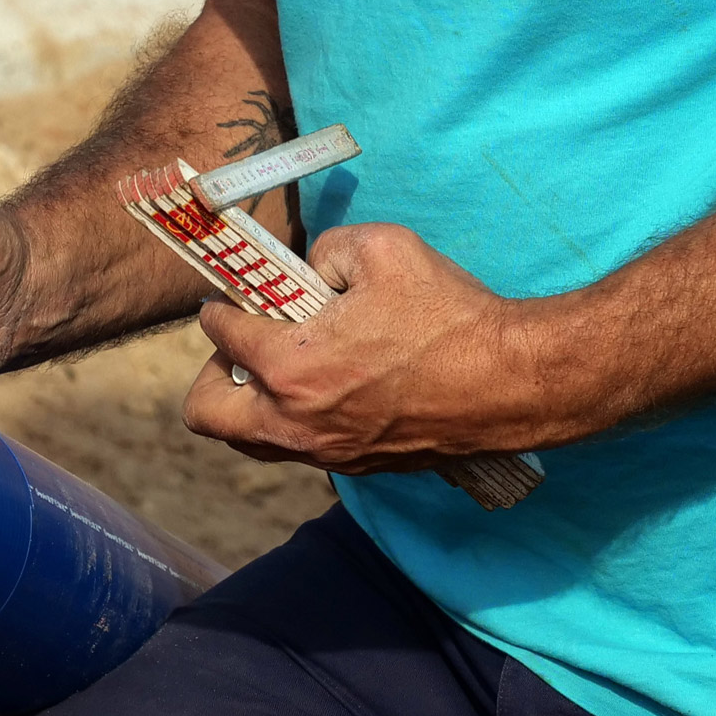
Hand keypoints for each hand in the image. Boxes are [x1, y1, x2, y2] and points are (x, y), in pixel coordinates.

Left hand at [182, 223, 557, 472]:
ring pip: (249, 441)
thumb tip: (308, 271)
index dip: (220, 307)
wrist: (510, 382)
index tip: (231, 296)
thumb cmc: (447, 314)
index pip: (221, 334)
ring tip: (282, 365)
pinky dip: (291, 421)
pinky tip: (328, 385)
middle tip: (245, 342)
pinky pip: (296, 450)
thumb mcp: (381, 248)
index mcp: (291, 366)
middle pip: (206, 413)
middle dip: (211, 371)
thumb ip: (326, 251)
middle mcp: (296, 420)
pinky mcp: (356, 467)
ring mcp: (326, 452)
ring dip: (248, 403)